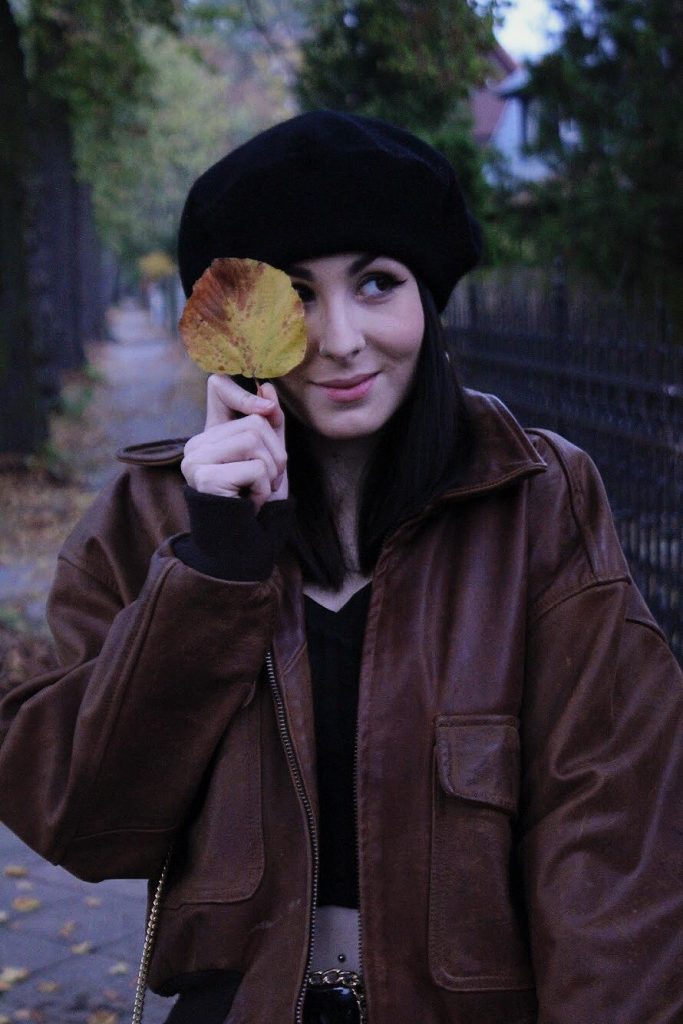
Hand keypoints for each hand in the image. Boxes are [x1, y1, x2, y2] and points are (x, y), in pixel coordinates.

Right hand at [181, 376, 287, 510]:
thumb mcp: (271, 457)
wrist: (245, 545)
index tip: (266, 410)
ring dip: (272, 472)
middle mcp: (197, 444)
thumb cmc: (257, 501)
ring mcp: (196, 460)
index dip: (244, 393)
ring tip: (259, 492)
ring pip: (254, 440)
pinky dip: (264, 489)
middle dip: (276, 454)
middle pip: (254, 422)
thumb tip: (268, 387)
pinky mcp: (204, 477)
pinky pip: (255, 468)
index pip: (218, 387)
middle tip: (267, 482)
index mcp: (211, 435)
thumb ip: (270, 424)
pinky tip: (251, 504)